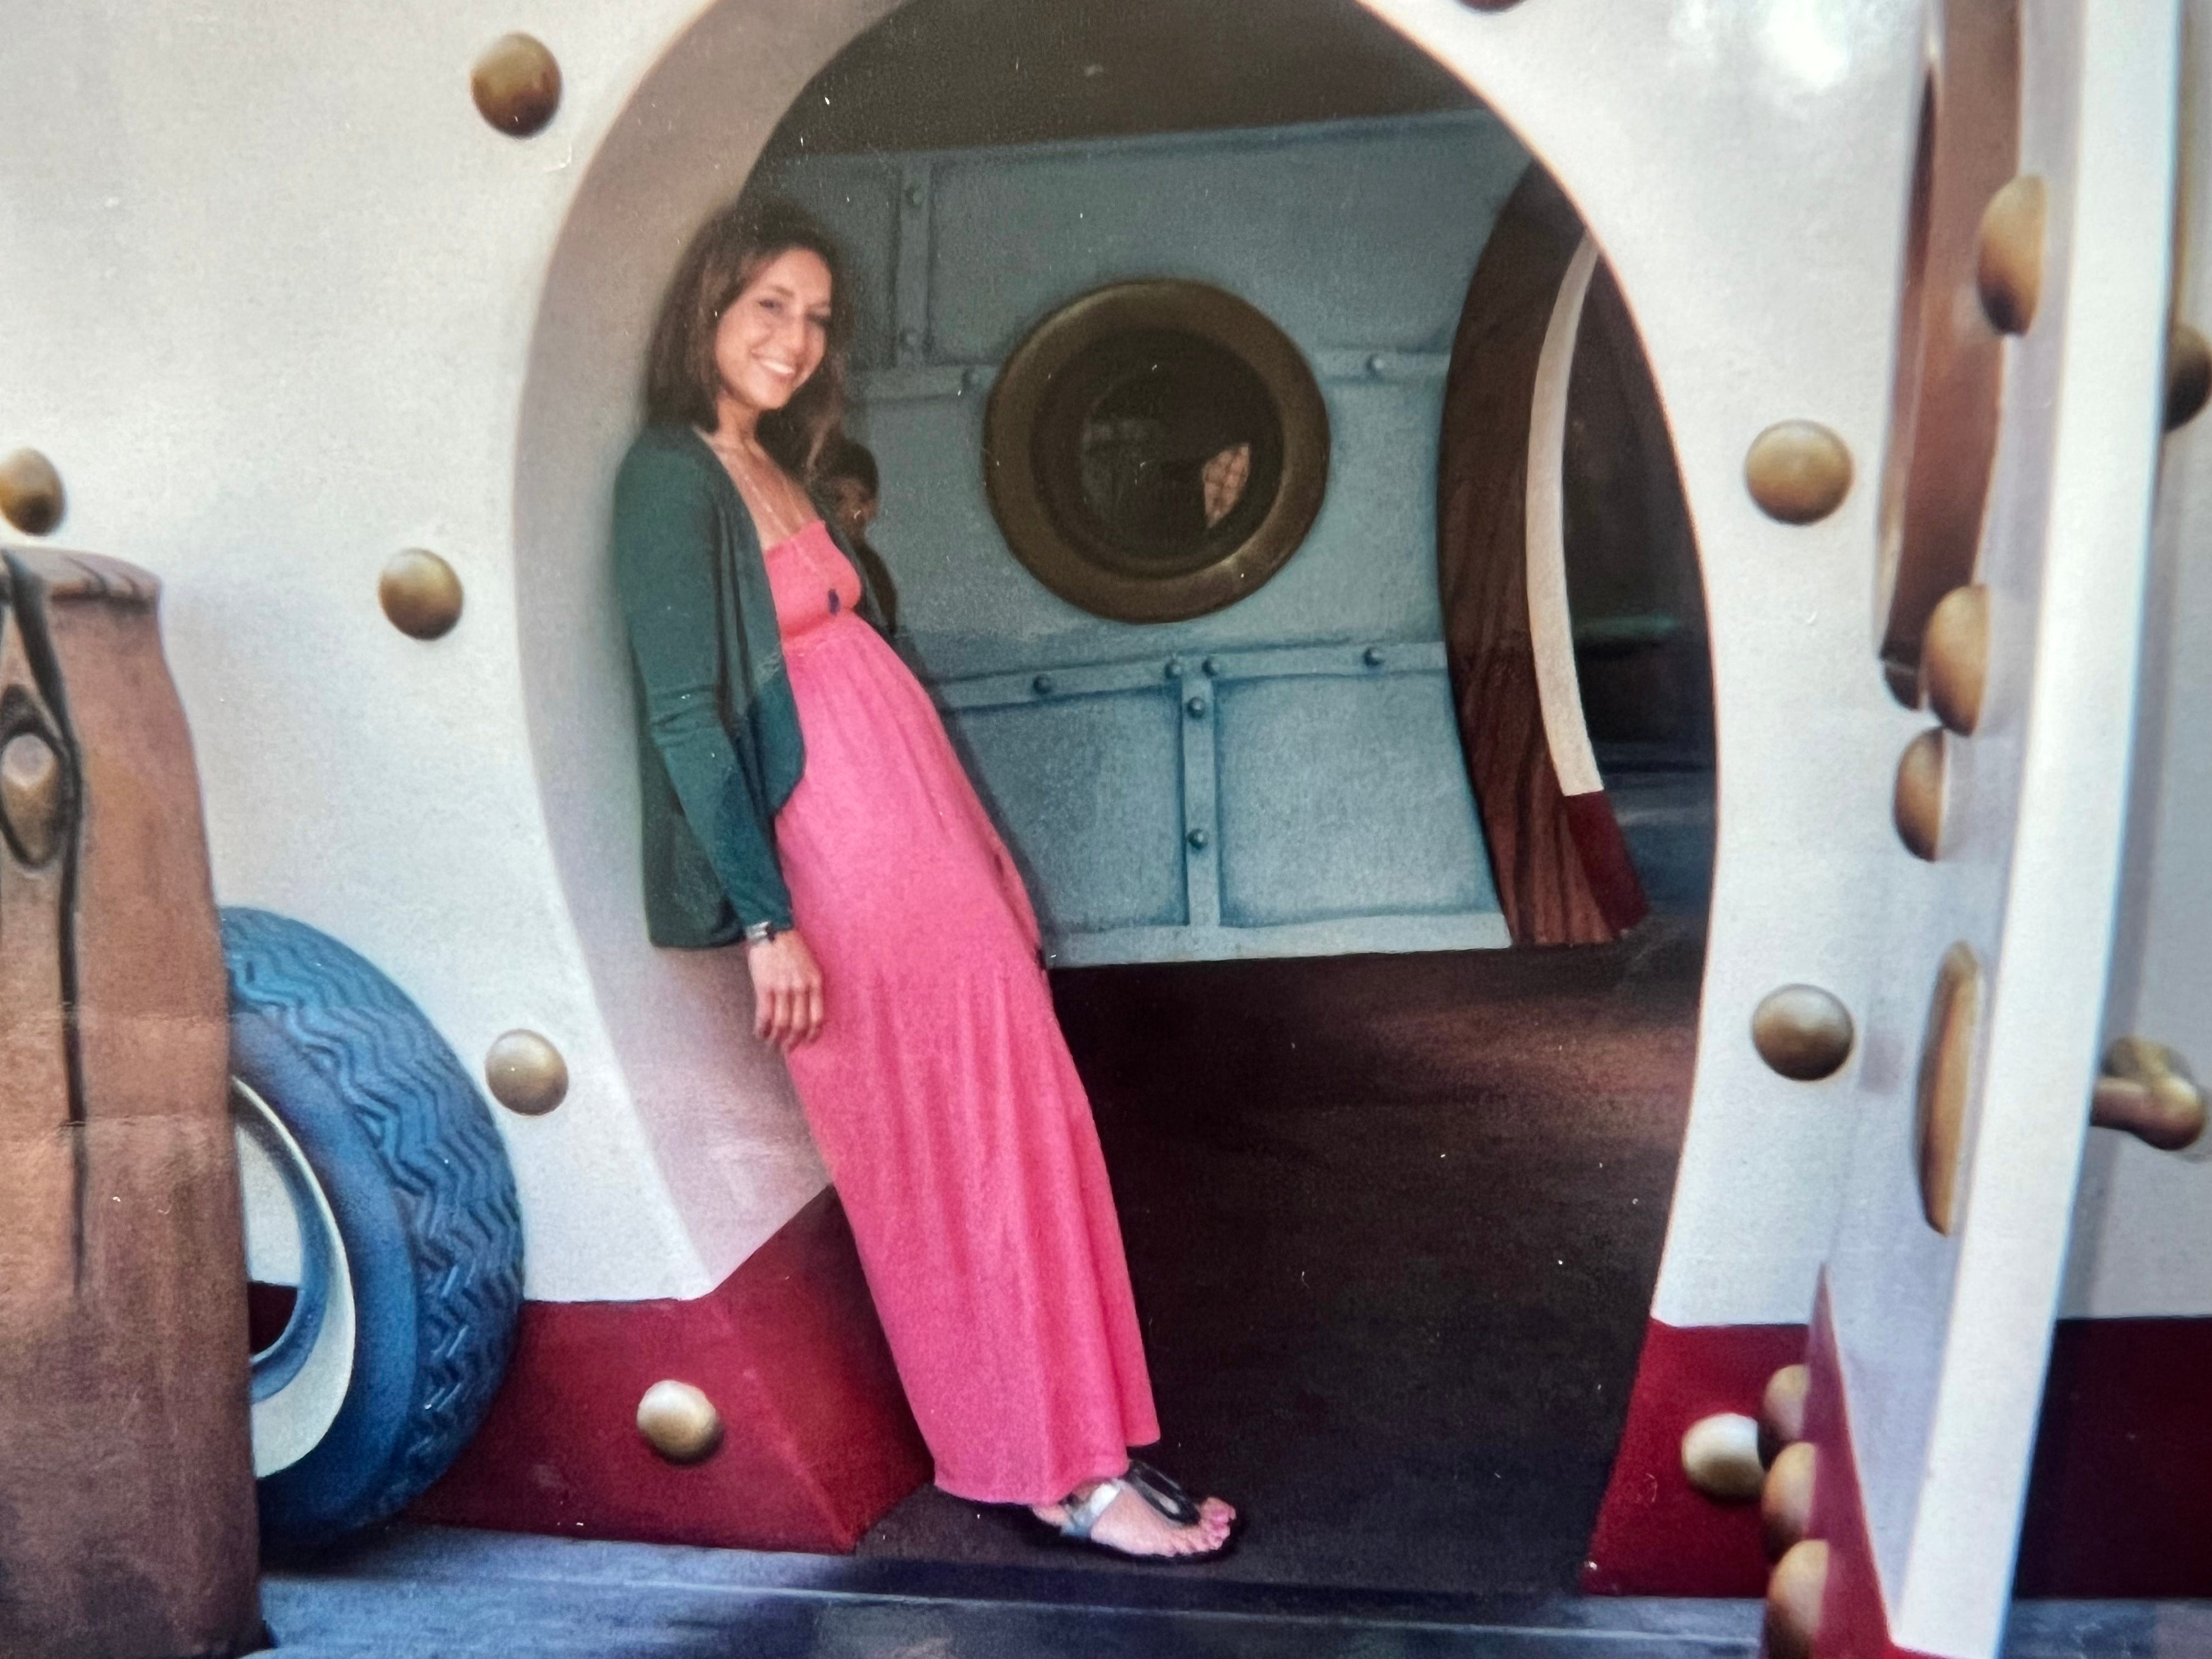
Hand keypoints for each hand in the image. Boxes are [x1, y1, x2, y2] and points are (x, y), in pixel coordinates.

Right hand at [745, 928, 823, 1050]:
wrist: (772, 930)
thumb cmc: (791, 948)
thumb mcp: (809, 966)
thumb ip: (809, 987)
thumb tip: (805, 1012)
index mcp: (815, 982)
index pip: (817, 1018)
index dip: (811, 1035)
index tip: (806, 1043)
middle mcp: (801, 987)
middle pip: (799, 1025)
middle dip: (792, 1042)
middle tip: (786, 1049)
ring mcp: (782, 988)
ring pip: (781, 1024)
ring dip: (775, 1039)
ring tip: (771, 1044)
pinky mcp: (764, 987)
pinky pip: (764, 1016)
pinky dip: (761, 1029)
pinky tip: (759, 1033)